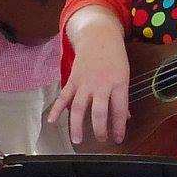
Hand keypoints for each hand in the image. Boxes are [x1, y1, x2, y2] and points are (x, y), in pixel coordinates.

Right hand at [50, 30, 130, 145]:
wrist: (98, 36)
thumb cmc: (114, 57)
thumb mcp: (124, 75)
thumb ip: (122, 97)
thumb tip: (125, 118)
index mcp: (118, 83)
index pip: (119, 110)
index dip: (119, 127)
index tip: (118, 139)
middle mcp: (101, 84)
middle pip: (98, 112)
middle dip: (99, 130)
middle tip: (101, 140)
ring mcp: (85, 82)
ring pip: (79, 107)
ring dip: (76, 126)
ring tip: (77, 140)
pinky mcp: (73, 79)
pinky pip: (64, 96)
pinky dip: (56, 108)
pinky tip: (52, 120)